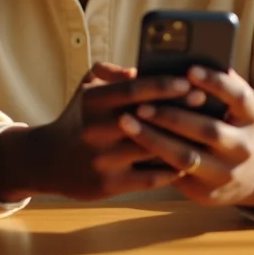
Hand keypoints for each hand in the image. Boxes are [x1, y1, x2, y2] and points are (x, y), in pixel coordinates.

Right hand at [0, 62, 194, 202]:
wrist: (49, 160)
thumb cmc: (78, 116)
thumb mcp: (86, 87)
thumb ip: (110, 71)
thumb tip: (138, 69)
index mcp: (93, 101)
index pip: (133, 90)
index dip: (162, 85)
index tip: (188, 80)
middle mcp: (96, 129)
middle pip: (145, 119)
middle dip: (177, 109)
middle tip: (204, 101)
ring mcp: (103, 159)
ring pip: (150, 149)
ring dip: (179, 140)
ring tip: (204, 130)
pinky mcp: (110, 185)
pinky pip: (150, 176)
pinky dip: (171, 168)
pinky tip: (188, 158)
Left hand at [118, 67, 253, 211]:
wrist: (248, 174)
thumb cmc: (227, 121)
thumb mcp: (230, 101)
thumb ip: (210, 81)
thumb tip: (177, 54)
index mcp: (249, 115)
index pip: (238, 96)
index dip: (215, 83)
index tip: (189, 69)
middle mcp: (242, 145)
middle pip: (209, 130)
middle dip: (173, 116)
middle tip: (141, 103)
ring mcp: (225, 172)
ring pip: (186, 157)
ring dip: (153, 139)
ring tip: (127, 121)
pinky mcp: (205, 192)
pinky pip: (174, 176)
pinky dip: (150, 159)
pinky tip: (128, 144)